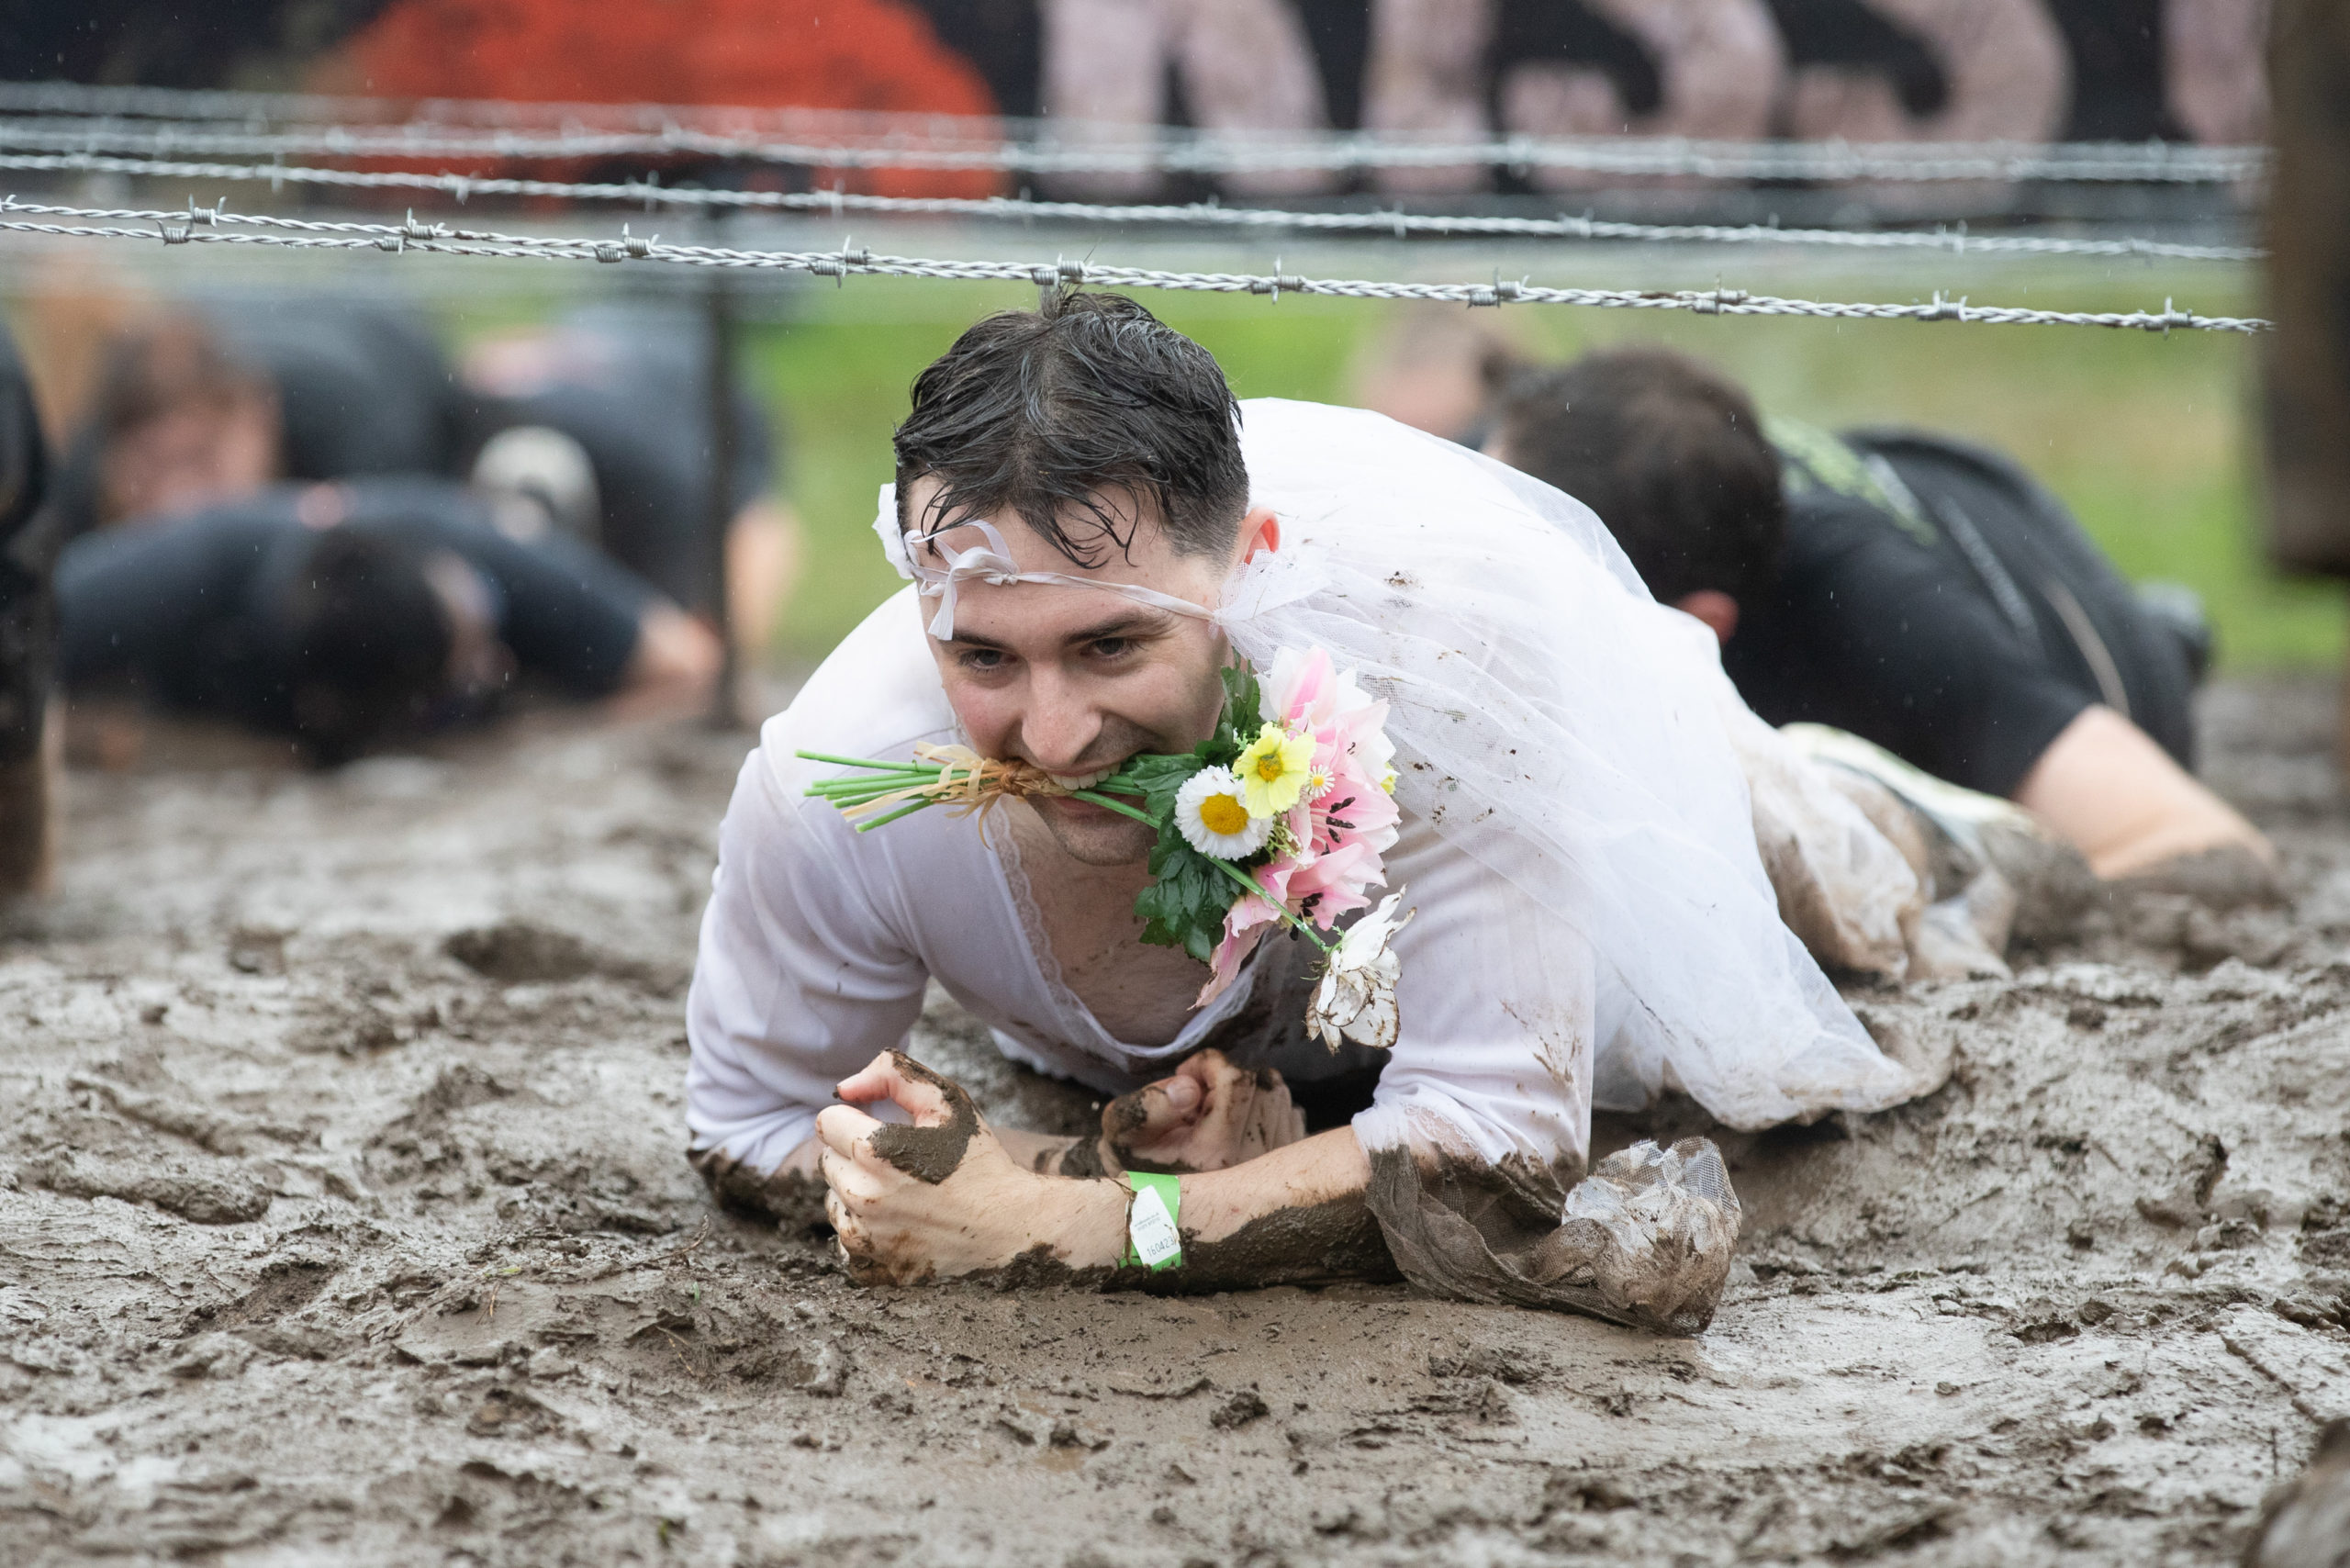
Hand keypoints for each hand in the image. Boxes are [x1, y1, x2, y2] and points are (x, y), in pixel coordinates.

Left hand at [816, 1051, 1123, 1283]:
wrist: (1011, 1227)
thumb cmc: (980, 1160)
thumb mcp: (947, 1101)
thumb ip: (893, 1074)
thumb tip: (844, 1087)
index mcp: (875, 1151)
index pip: (827, 1120)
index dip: (857, 1117)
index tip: (885, 1127)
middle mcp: (862, 1196)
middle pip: (827, 1160)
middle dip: (855, 1153)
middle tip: (901, 1161)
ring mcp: (863, 1238)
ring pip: (833, 1201)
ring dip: (857, 1192)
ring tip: (903, 1193)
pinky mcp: (870, 1266)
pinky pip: (843, 1243)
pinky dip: (864, 1232)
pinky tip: (900, 1223)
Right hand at [1094, 1049, 1305, 1174]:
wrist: (1156, 1212)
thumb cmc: (1135, 1165)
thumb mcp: (1121, 1133)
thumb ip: (1149, 1105)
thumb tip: (1192, 1088)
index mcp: (1216, 1152)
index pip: (1235, 1079)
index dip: (1208, 1063)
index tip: (1185, 1077)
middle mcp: (1255, 1162)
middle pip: (1261, 1083)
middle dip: (1229, 1077)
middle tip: (1198, 1096)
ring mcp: (1276, 1165)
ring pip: (1278, 1095)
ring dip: (1247, 1091)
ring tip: (1215, 1113)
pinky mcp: (1289, 1168)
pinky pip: (1291, 1114)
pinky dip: (1265, 1109)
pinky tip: (1237, 1126)